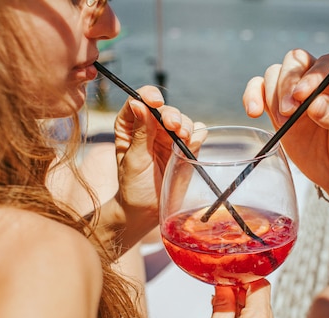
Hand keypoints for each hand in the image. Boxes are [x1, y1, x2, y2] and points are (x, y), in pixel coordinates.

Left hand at [112, 86, 195, 235]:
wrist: (146, 210)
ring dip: (185, 125)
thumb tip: (139, 104)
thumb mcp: (134, 160)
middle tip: (173, 127)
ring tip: (184, 138)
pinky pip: (196, 133)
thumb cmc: (133, 186)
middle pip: (165, 109)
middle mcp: (150, 127)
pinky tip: (193, 142)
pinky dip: (197, 134)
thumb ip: (140, 133)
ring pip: (182, 119)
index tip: (155, 102)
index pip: (139, 101)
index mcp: (130, 126)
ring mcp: (169, 137)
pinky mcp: (185, 148)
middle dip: (171, 115)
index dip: (148, 96)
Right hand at [243, 50, 328, 200]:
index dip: (314, 74)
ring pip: (275, 73)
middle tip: (290, 111)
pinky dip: (252, 95)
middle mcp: (320, 77)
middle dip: (288, 83)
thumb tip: (315, 104)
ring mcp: (296, 91)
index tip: (304, 95)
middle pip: (295, 61)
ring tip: (284, 122)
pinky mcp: (278, 106)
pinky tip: (254, 111)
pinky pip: (259, 89)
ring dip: (273, 95)